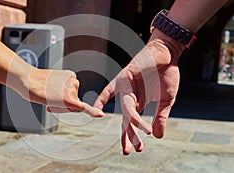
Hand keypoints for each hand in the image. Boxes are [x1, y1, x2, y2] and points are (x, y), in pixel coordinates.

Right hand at [16, 68, 103, 116]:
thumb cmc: (36, 84)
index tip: (51, 93)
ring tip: (49, 98)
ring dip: (62, 107)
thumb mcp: (52, 85)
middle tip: (49, 98)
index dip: (61, 98)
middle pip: (74, 100)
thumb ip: (62, 93)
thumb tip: (67, 103)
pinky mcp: (69, 98)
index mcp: (71, 76)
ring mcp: (72, 89)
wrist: (28, 80)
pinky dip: (92, 112)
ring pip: (72, 106)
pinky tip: (100, 115)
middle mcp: (74, 81)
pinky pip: (83, 107)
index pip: (72, 93)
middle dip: (64, 104)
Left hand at [94, 39, 180, 153]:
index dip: (135, 136)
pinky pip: (109, 90)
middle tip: (127, 151)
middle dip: (128, 135)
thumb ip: (161, 117)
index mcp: (140, 103)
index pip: (134, 123)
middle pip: (127, 120)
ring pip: (126, 109)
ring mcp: (126, 89)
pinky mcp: (123, 79)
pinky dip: (102, 99)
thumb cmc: (167, 75)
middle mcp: (130, 98)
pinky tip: (96, 110)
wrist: (166, 54)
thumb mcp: (167, 100)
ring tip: (135, 137)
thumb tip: (157, 137)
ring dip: (130, 123)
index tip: (137, 149)